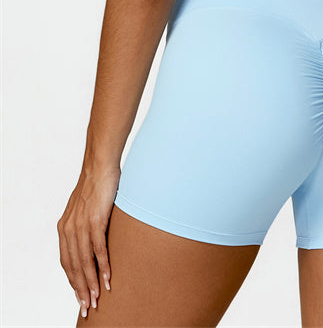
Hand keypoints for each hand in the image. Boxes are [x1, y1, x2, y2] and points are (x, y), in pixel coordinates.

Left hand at [57, 162, 119, 317]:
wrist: (100, 165)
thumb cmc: (96, 185)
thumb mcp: (84, 209)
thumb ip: (84, 226)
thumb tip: (92, 242)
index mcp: (64, 228)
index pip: (66, 262)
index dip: (73, 281)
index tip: (80, 296)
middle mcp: (69, 229)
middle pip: (73, 266)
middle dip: (81, 289)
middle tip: (88, 306)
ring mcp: (81, 225)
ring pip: (84, 261)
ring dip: (92, 282)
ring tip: (97, 298)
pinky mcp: (95, 219)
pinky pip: (98, 248)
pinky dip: (103, 266)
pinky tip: (108, 278)